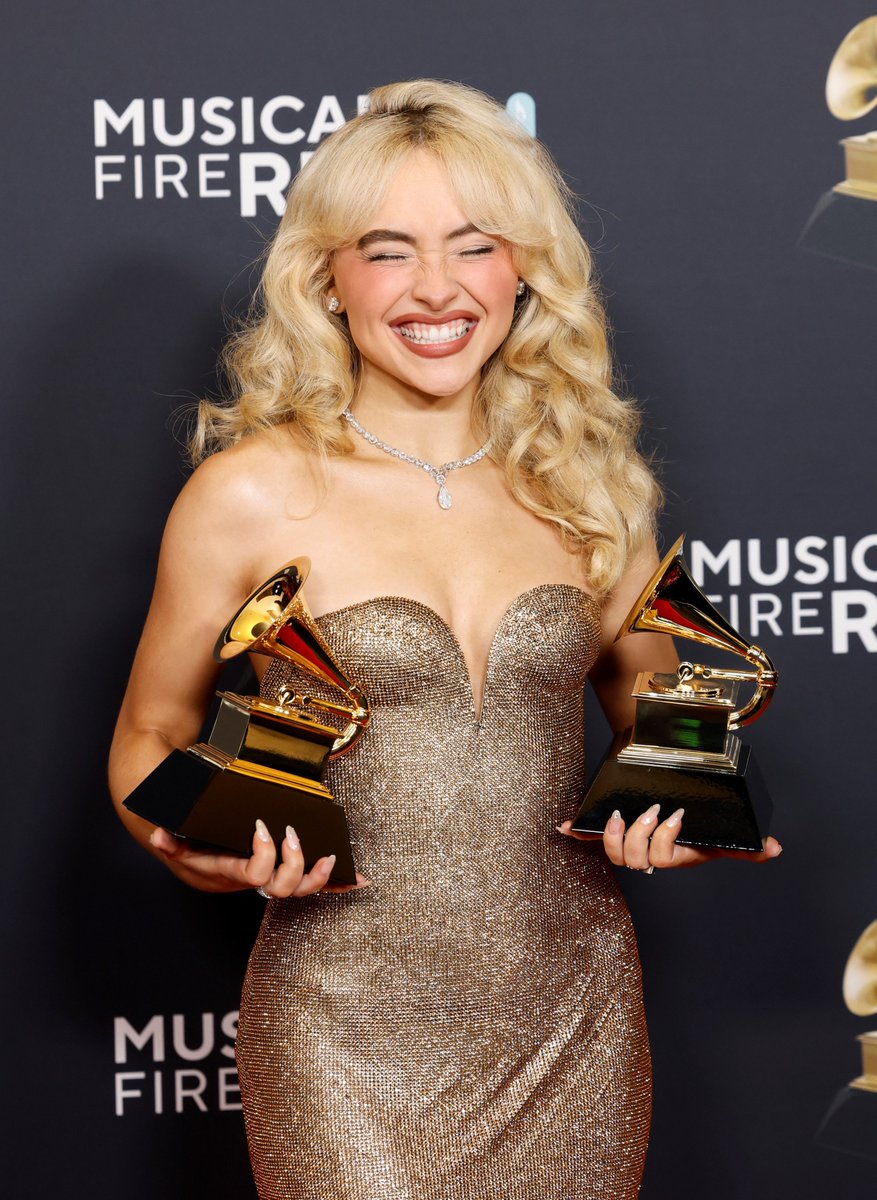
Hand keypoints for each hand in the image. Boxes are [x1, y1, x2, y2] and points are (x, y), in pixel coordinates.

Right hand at [149, 819, 370, 894]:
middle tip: (292, 835)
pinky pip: (313, 885)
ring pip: (301, 891)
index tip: (262, 828)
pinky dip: (336, 884)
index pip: (255, 873)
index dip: (264, 855)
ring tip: (331, 859)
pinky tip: (359, 880)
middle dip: (294, 863)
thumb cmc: (192, 847)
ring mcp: (271, 881)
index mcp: (233, 872)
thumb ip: (170, 841)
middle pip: (283, 888)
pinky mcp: (284, 876)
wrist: (198, 861)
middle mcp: (255, 881)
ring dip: (320, 878)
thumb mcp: (178, 842)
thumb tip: (157, 834)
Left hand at [557, 806, 782, 870]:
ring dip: (612, 835)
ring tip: (619, 815)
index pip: (660, 859)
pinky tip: (563, 826)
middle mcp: (648, 854)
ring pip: (613, 854)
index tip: (674, 815)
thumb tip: (774, 848)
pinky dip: (576, 832)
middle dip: (638, 835)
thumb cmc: (700, 828)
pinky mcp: (613, 832)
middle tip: (650, 811)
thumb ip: (746, 848)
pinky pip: (590, 837)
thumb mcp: (723, 837)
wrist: (680, 810)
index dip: (662, 840)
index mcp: (672, 856)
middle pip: (633, 859)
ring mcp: (630, 845)